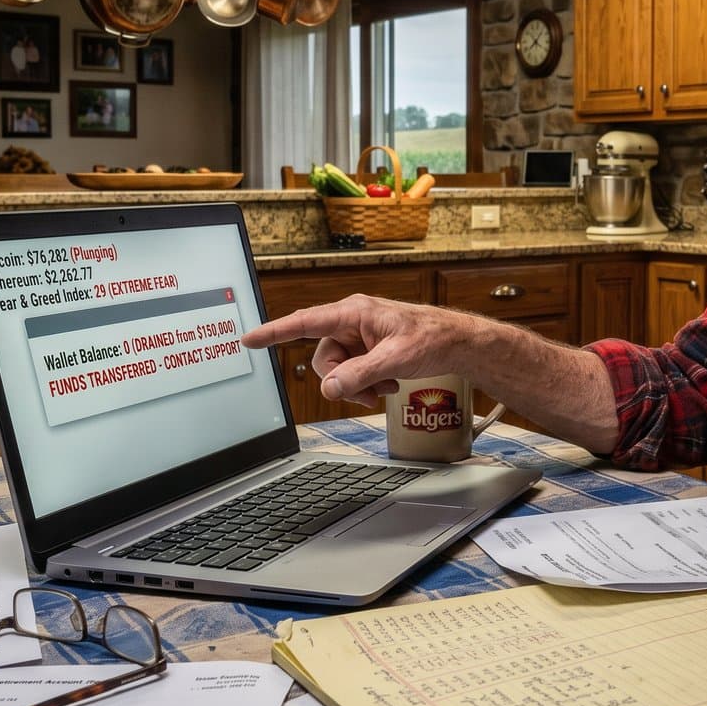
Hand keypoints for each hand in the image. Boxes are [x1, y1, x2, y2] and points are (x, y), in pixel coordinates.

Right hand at [241, 295, 472, 406]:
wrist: (457, 343)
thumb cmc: (432, 338)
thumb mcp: (396, 358)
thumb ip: (361, 374)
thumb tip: (329, 388)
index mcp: (354, 312)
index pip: (304, 322)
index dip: (274, 332)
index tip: (249, 339)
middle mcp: (351, 322)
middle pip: (324, 358)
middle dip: (343, 381)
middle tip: (369, 392)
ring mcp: (359, 337)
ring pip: (338, 370)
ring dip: (358, 385)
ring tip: (385, 386)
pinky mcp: (367, 350)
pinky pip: (352, 373)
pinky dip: (367, 384)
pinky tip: (388, 383)